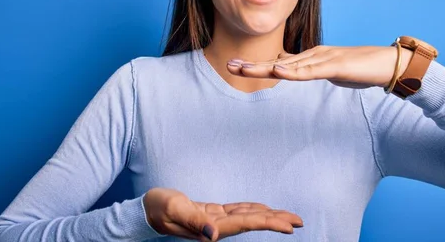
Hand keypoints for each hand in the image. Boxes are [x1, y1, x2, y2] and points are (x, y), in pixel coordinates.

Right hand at [143, 188, 303, 240]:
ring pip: (247, 217)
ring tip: (288, 217)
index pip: (246, 224)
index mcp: (210, 227)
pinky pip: (237, 212)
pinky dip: (252, 209)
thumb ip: (193, 221)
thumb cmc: (156, 209)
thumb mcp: (172, 210)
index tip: (289, 226)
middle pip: (252, 222)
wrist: (145, 211)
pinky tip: (263, 208)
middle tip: (300, 221)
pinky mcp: (211, 214)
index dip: (269, 223)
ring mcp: (214, 221)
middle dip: (276, 221)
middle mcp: (216, 227)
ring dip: (268, 216)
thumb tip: (213, 235)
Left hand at [226, 45, 411, 88]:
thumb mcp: (329, 71)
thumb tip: (293, 71)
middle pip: (278, 62)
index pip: (279, 63)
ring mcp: (323, 59)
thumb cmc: (359, 68)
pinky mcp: (335, 66)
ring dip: (265, 68)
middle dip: (252, 65)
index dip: (257, 65)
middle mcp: (313, 56)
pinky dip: (293, 72)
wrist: (387, 64)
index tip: (235, 66)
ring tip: (244, 69)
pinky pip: (311, 71)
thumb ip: (312, 70)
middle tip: (228, 65)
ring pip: (289, 66)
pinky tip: (277, 72)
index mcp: (310, 58)